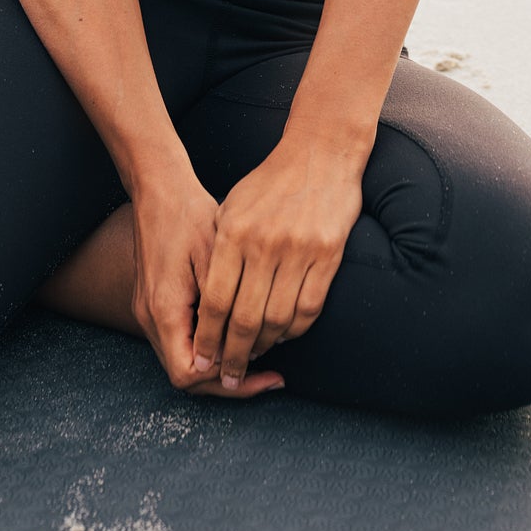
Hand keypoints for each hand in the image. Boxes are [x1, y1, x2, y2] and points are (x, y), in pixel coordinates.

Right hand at [130, 173, 284, 399]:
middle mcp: (150, 317)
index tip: (264, 372)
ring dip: (219, 367)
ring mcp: (149, 312)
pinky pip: (181, 341)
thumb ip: (223, 306)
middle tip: (271, 378)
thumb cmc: (189, 215)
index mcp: (164, 309)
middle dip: (229, 381)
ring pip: (183, 361)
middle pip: (187, 376)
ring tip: (260, 358)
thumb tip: (238, 348)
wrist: (158, 188)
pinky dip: (208, 348)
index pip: (190, 375)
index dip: (227, 380)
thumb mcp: (215, 256)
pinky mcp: (155, 303)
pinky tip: (236, 336)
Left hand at [191, 134, 368, 391]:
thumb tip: (209, 298)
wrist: (320, 155)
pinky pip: (309, 308)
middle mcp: (264, 245)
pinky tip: (284, 335)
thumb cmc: (270, 183)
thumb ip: (220, 249)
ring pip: (279, 319)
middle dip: (235, 354)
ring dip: (266, 346)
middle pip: (246, 318)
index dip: (208, 336)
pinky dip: (295, 330)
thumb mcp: (233, 207)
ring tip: (256, 357)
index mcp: (234, 232)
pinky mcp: (328, 256)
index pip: (215, 299)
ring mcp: (299, 251)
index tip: (203, 360)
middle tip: (229, 376)